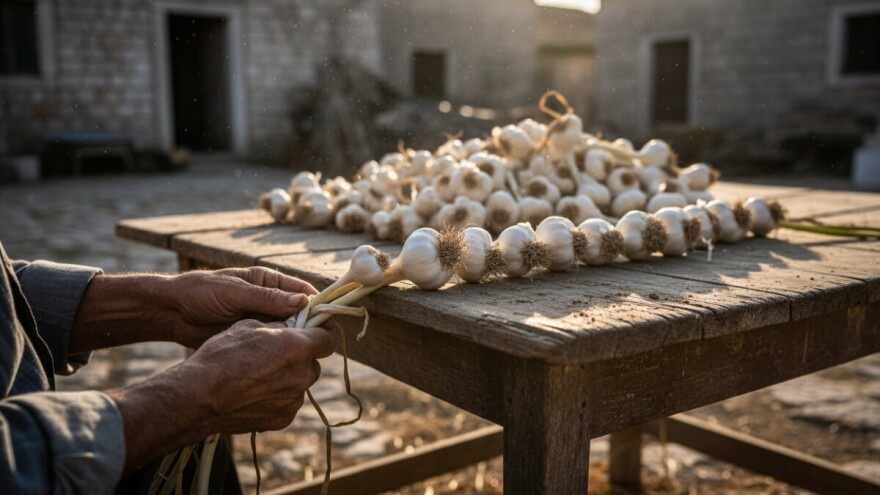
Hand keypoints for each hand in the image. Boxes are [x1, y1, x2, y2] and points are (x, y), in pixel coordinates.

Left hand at [167, 267, 317, 347]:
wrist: (171, 313)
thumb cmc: (200, 293)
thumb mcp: (234, 293)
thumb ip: (267, 298)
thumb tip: (303, 302)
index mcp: (269, 281)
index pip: (303, 290)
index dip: (318, 304)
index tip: (329, 320)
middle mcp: (270, 300)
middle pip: (300, 314)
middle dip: (308, 327)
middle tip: (316, 344)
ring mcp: (262, 320)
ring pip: (289, 331)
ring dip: (294, 341)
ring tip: (300, 354)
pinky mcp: (253, 338)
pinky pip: (272, 344)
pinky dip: (279, 352)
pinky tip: (283, 361)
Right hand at [187, 319, 334, 432]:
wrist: (200, 395)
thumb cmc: (222, 355)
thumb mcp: (250, 326)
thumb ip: (278, 326)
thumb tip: (290, 326)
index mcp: (298, 347)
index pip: (327, 340)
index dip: (318, 336)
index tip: (309, 335)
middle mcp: (303, 374)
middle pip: (313, 364)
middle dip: (300, 359)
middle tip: (276, 357)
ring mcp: (294, 400)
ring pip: (300, 385)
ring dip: (288, 380)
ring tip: (259, 378)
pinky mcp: (283, 419)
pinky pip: (288, 404)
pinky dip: (277, 399)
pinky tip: (254, 395)